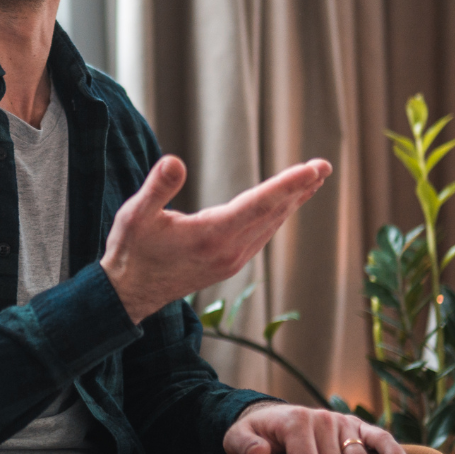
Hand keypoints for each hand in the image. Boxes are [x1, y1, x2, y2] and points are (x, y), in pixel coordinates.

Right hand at [99, 156, 331, 323]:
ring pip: (271, 225)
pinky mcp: (230, 263)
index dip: (288, 185)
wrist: (129, 292)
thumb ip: (157, 188)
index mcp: (210, 236)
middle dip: (301, 187)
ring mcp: (232, 260)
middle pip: (273, 213)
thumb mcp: (135, 216)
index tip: (313, 169)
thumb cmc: (131, 250)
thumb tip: (174, 161)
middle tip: (325, 165)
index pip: (258, 205)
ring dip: (293, 200)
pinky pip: (262, 234)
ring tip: (314, 179)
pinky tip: (286, 204)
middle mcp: (228, 251)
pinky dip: (278, 215)